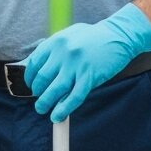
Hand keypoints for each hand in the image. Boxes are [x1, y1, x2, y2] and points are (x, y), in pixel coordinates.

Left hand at [22, 4, 150, 122]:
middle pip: (42, 79)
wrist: (120, 34)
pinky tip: (58, 115)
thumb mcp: (68, 36)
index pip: (34, 64)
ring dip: (45, 103)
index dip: (30, 79)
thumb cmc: (93, 37)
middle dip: (37, 93)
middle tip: (39, 99)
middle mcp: (63, 53)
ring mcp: (77, 65)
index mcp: (55, 42)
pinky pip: (74, 96)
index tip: (32, 86)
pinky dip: (64, 108)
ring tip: (42, 109)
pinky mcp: (90, 76)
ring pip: (55, 90)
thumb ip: (52, 49)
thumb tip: (35, 65)